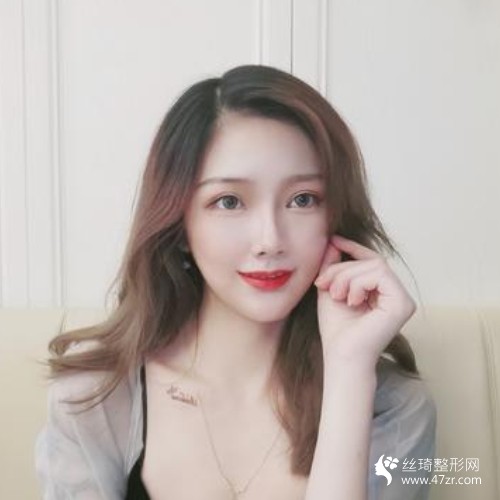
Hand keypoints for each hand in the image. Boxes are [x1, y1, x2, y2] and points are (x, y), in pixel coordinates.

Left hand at [315, 234, 415, 366]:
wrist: (340, 355)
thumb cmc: (336, 329)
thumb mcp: (331, 289)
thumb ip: (334, 266)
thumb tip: (334, 241)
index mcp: (382, 292)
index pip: (371, 261)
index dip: (353, 248)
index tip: (333, 240)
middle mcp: (397, 294)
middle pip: (371, 260)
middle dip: (342, 268)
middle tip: (323, 284)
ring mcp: (403, 299)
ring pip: (374, 264)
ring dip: (347, 276)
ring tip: (336, 294)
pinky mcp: (403, 303)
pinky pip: (380, 274)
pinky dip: (358, 283)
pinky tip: (351, 300)